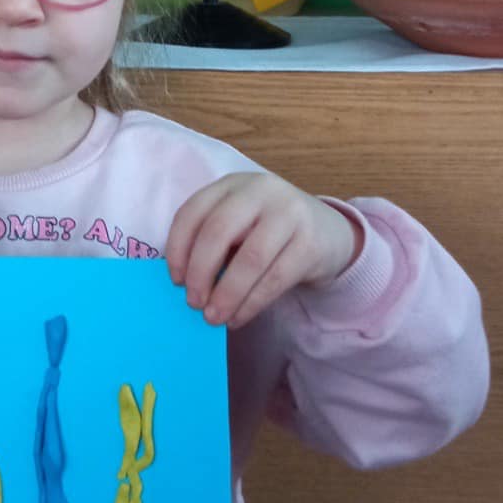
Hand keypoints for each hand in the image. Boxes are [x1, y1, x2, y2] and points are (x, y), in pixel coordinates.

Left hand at [166, 173, 360, 329]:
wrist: (327, 233)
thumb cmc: (268, 233)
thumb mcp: (239, 225)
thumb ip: (213, 243)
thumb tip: (184, 284)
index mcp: (232, 185)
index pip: (193, 211)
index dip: (177, 248)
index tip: (175, 280)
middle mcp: (260, 190)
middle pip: (218, 231)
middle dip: (200, 272)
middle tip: (193, 303)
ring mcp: (289, 213)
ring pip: (250, 259)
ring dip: (227, 294)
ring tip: (214, 317)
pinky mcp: (310, 242)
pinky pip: (275, 279)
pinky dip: (251, 303)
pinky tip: (238, 318)